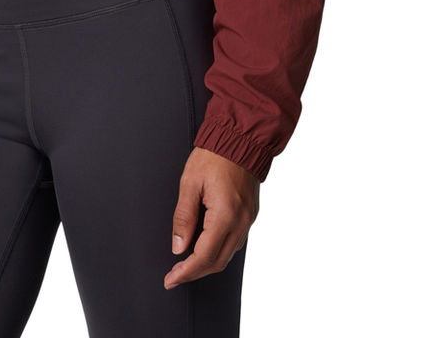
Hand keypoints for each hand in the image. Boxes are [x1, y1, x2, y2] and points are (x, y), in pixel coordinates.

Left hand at [164, 147, 259, 287]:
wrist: (239, 140)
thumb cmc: (213, 156)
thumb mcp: (189, 183)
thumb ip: (183, 217)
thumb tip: (178, 246)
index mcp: (225, 215)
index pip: (203, 256)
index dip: (185, 271)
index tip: (170, 279)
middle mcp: (240, 223)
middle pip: (217, 262)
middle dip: (194, 273)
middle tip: (174, 276)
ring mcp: (248, 220)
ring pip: (227, 255)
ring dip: (206, 264)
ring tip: (185, 265)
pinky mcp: (250, 216)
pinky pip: (235, 243)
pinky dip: (218, 251)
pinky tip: (204, 248)